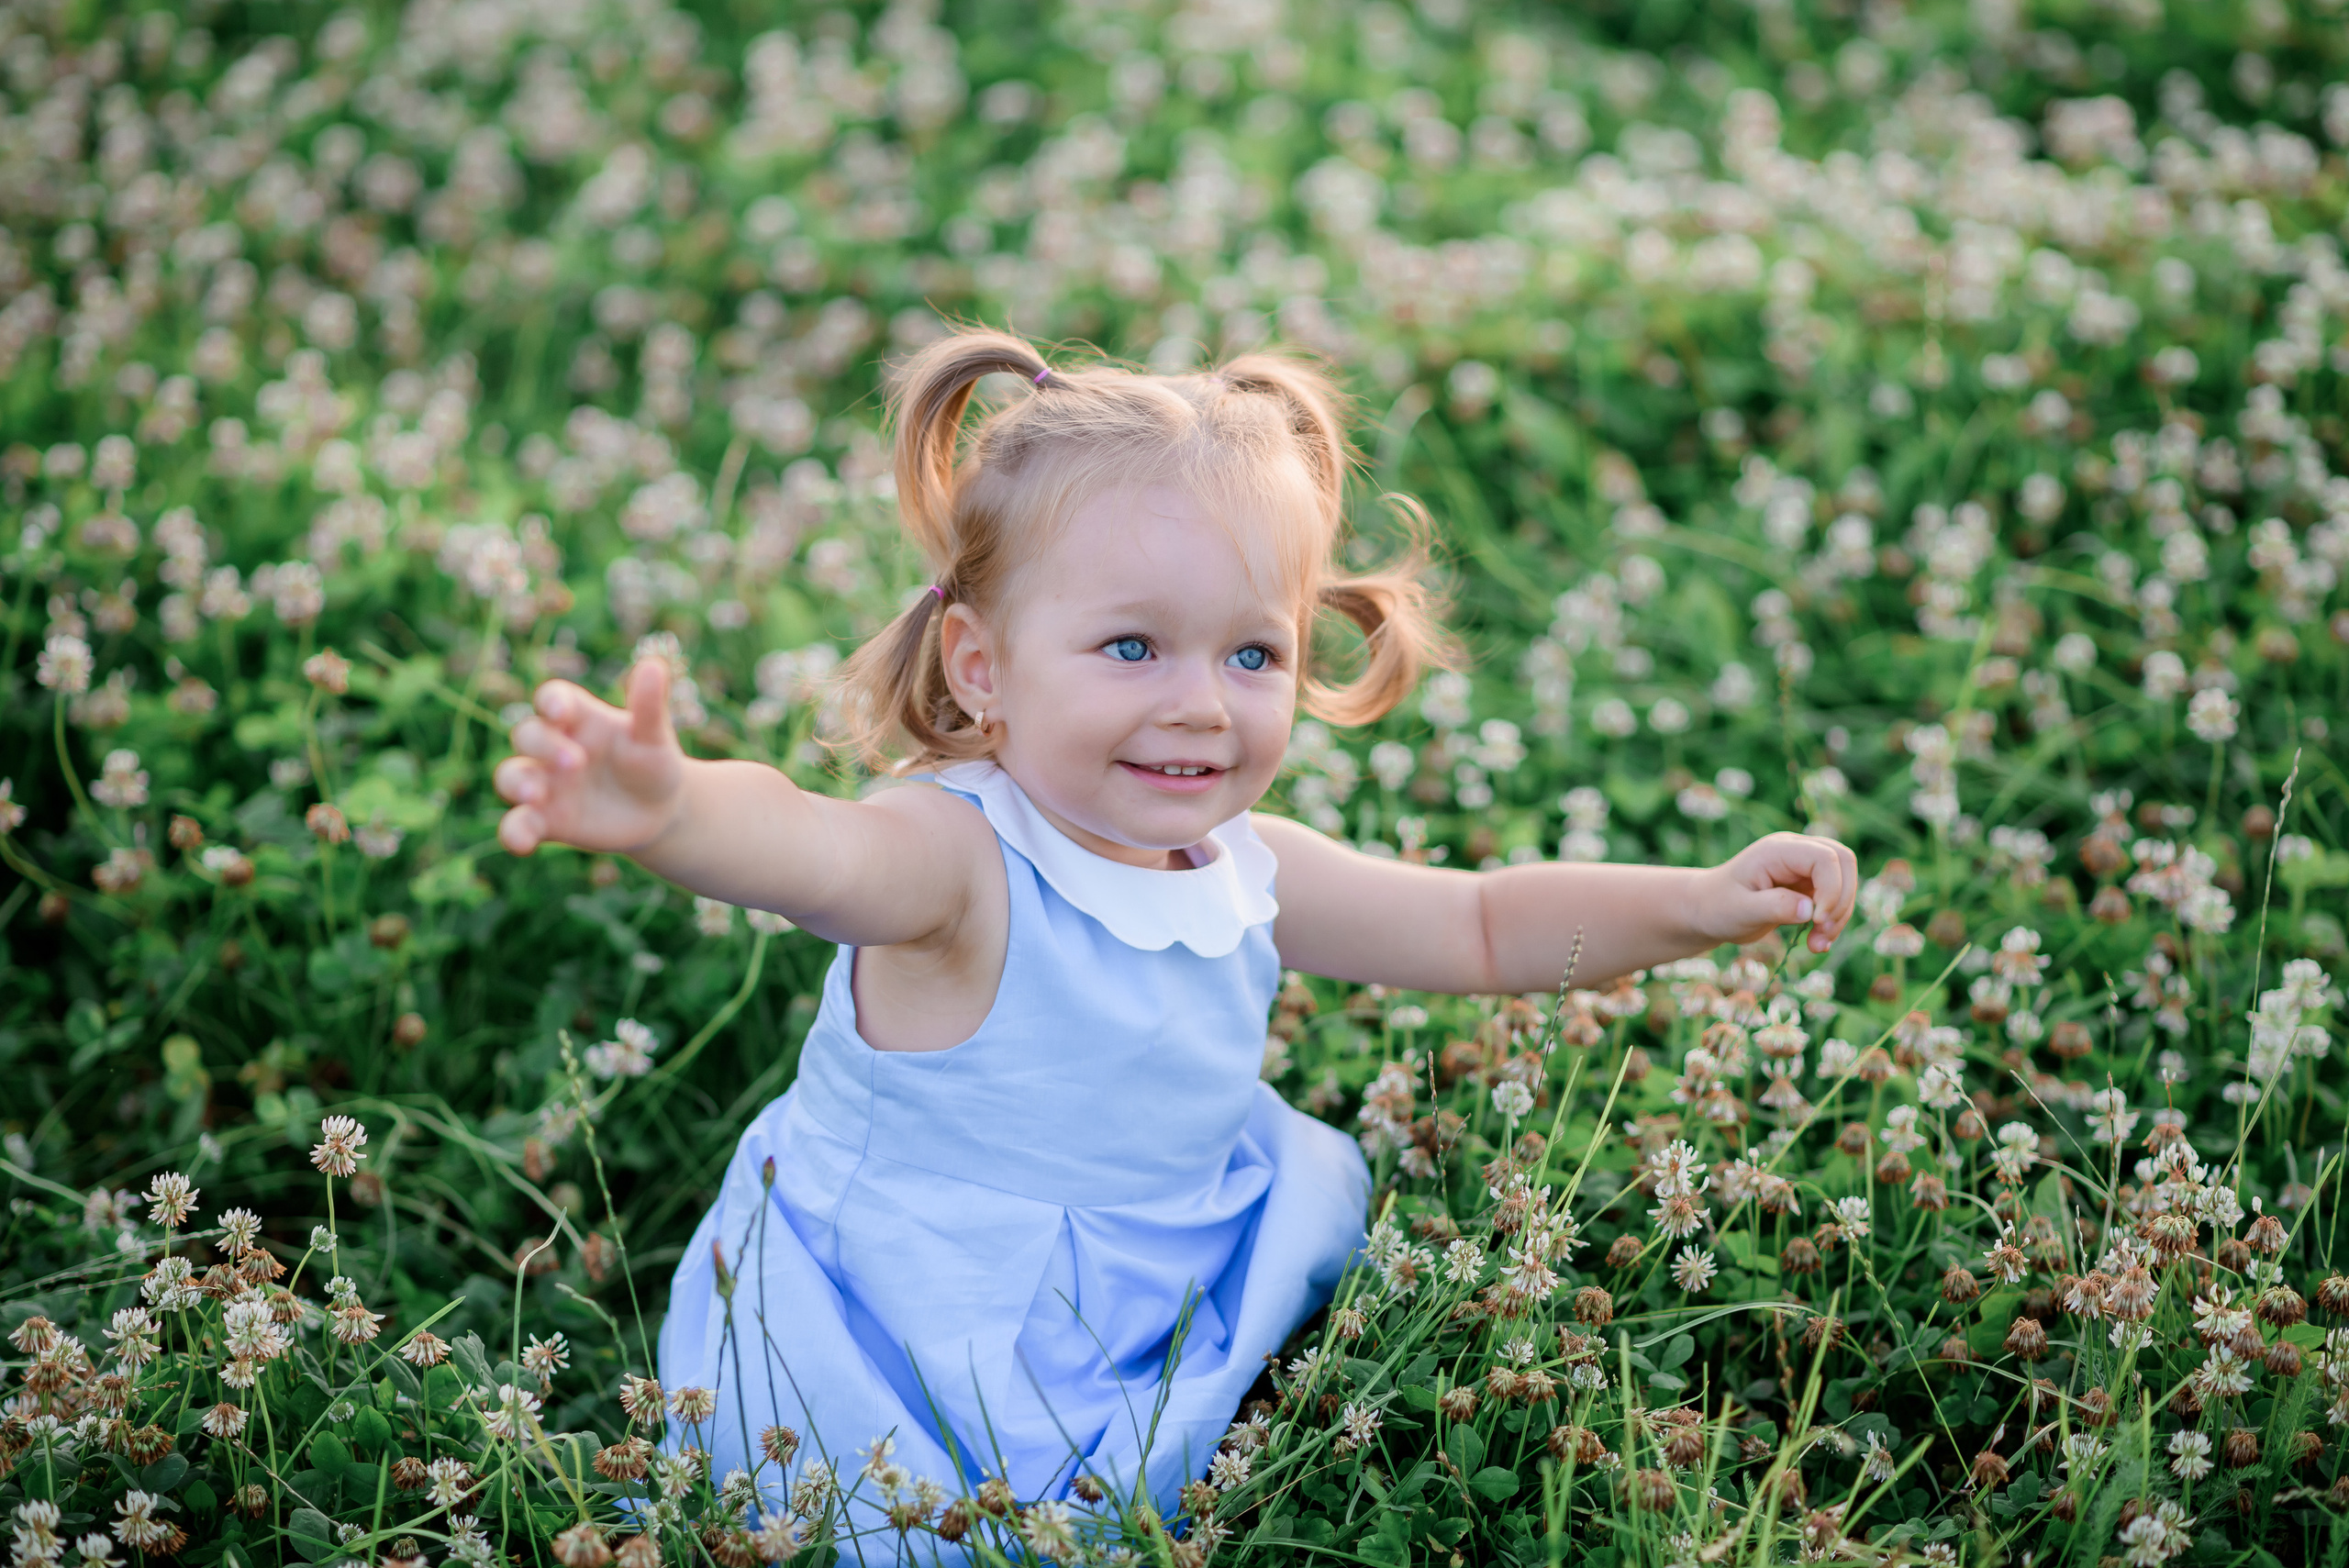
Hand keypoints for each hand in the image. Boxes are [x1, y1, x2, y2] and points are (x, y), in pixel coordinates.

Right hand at [495, 660, 687, 855]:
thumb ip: (649, 706)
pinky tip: (522, 844)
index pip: (553, 699)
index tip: (561, 712)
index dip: (551, 702)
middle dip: (543, 745)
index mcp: (580, 718)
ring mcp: (547, 783)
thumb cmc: (654, 764)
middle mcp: (555, 747)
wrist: (660, 813)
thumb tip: (652, 665)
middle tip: (576, 763)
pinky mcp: (546, 820)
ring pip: (510, 775)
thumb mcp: (655, 738)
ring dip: (516, 782)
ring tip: (535, 794)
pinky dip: (513, 832)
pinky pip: (517, 824)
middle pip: (528, 734)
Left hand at [1689, 831, 1858, 953]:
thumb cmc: (1718, 906)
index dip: (1831, 888)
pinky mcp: (1808, 886)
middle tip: (1823, 931)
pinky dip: (1833, 922)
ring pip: (1844, 881)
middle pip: (1843, 862)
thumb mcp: (1740, 910)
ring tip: (1817, 944)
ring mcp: (1803, 868)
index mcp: (1777, 850)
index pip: (1824, 857)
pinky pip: (1835, 899)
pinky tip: (1817, 943)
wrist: (1707, 911)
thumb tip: (1811, 910)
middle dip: (1841, 900)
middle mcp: (1794, 852)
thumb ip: (1774, 907)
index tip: (1817, 919)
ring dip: (1839, 915)